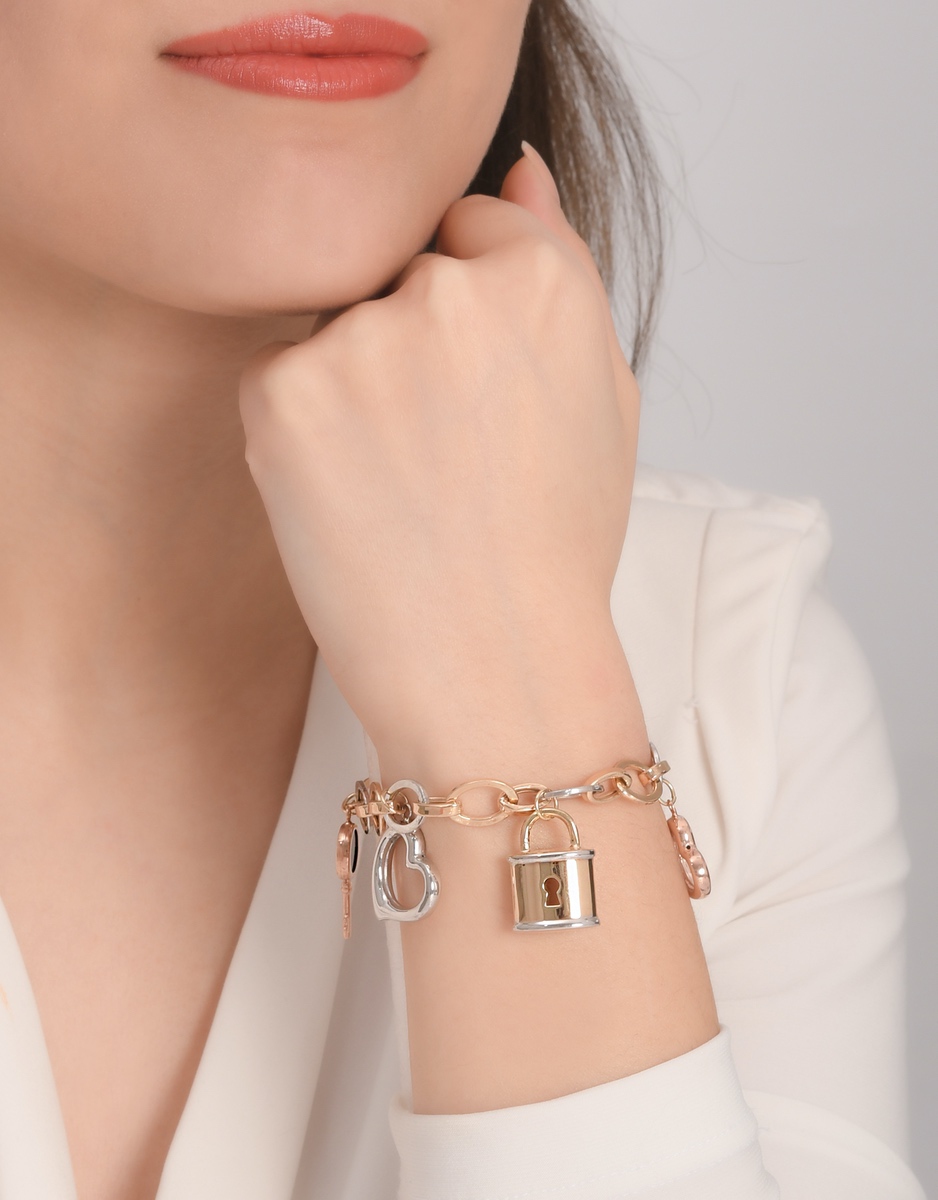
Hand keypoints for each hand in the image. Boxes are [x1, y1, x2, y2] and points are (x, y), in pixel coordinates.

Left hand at [239, 145, 644, 773]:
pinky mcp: (283, 391)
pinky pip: (283, 377)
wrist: (496, 665)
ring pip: (338, 327)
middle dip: (412, 343)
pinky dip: (306, 430)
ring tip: (404, 486)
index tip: (480, 396)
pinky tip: (355, 499)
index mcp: (541, 279)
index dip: (471, 318)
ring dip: (357, 385)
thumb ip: (564, 264)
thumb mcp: (604, 396)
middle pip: (398, 274)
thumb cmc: (556, 545)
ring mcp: (360, 339)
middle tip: (446, 455)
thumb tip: (520, 168)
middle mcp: (450, 289)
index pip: (470, 227)